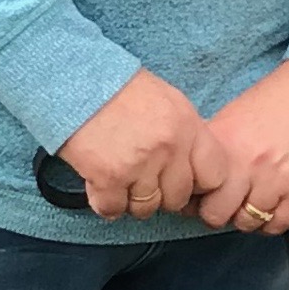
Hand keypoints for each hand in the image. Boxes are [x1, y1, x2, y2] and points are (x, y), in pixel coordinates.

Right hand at [55, 69, 208, 219]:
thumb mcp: (168, 102)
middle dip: (161, 194)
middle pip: (178, 198)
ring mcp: (140, 164)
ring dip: (132, 200)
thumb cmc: (119, 89)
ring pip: (146, 208)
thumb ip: (186, 135)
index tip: (184, 182)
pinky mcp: (109, 178)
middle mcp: (169, 147)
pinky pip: (114, 209)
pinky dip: (106, 203)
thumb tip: (194, 168)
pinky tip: (101, 185)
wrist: (74, 79)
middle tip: (143, 179)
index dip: (198, 185)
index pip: (214, 176)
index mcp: (188, 126)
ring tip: (121, 179)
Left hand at [194, 60, 288, 234]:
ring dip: (247, 216)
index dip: (195, 195)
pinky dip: (272, 221)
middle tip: (227, 202)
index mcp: (224, 141)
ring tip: (253, 200)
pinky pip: (278, 224)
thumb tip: (198, 175)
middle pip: (216, 214)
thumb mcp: (237, 113)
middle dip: (218, 211)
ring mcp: (276, 180)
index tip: (202, 194)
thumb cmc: (282, 97)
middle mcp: (246, 164)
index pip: (194, 188)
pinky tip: (273, 205)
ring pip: (247, 222)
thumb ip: (217, 145)